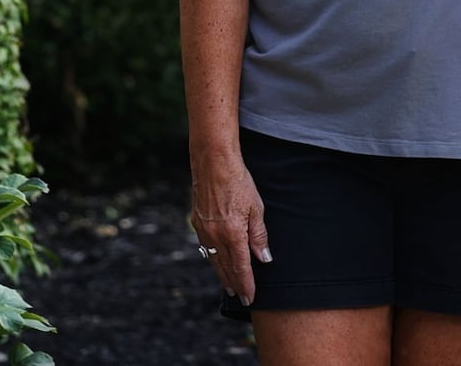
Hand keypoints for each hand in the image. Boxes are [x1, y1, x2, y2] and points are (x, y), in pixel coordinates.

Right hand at [189, 154, 271, 304]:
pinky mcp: (197, 223)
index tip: (251, 297)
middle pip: (226, 268)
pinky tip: (217, 262)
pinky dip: (213, 259)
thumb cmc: (239, 182)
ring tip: (230, 286)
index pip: (241, 267)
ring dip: (222, 275)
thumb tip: (264, 258)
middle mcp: (215, 236)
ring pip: (214, 260)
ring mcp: (204, 231)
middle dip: (235, 284)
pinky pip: (206, 248)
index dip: (247, 284)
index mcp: (233, 233)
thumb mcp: (256, 208)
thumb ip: (259, 235)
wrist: (213, 163)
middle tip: (242, 297)